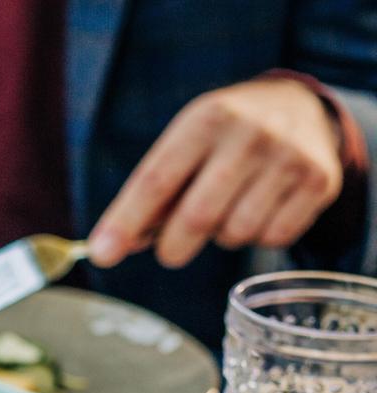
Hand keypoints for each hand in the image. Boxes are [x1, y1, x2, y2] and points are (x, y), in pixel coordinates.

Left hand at [90, 77, 343, 268]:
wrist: (299, 107)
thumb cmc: (222, 136)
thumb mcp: (184, 144)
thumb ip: (150, 193)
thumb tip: (113, 246)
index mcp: (205, 119)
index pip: (156, 180)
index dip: (126, 222)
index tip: (102, 254)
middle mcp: (251, 134)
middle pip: (197, 217)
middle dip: (173, 247)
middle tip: (170, 250)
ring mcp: (290, 157)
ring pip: (236, 233)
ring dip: (220, 238)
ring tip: (225, 211)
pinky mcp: (320, 181)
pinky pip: (273, 238)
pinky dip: (257, 237)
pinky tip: (259, 210)